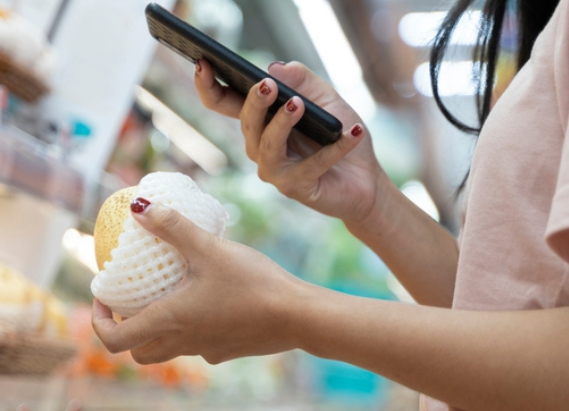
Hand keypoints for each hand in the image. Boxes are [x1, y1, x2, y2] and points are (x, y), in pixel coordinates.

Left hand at [92, 201, 303, 364]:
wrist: (300, 317)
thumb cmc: (253, 283)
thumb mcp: (209, 248)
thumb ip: (172, 227)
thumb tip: (139, 207)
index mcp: (169, 322)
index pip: (115, 340)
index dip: (100, 321)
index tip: (104, 297)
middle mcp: (183, 343)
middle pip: (138, 351)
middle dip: (126, 329)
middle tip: (130, 300)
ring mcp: (206, 351)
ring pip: (167, 350)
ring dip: (157, 330)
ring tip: (168, 296)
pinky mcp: (228, 351)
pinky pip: (198, 344)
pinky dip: (191, 327)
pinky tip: (210, 299)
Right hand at [195, 59, 384, 224]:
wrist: (365, 179)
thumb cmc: (337, 136)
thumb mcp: (326, 99)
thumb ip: (303, 80)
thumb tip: (275, 68)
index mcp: (260, 121)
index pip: (225, 103)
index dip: (209, 86)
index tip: (203, 63)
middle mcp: (260, 147)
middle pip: (247, 123)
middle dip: (255, 102)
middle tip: (267, 84)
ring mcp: (275, 171)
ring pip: (267, 146)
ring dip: (282, 124)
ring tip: (298, 105)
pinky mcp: (296, 188)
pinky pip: (311, 165)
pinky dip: (334, 148)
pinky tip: (351, 132)